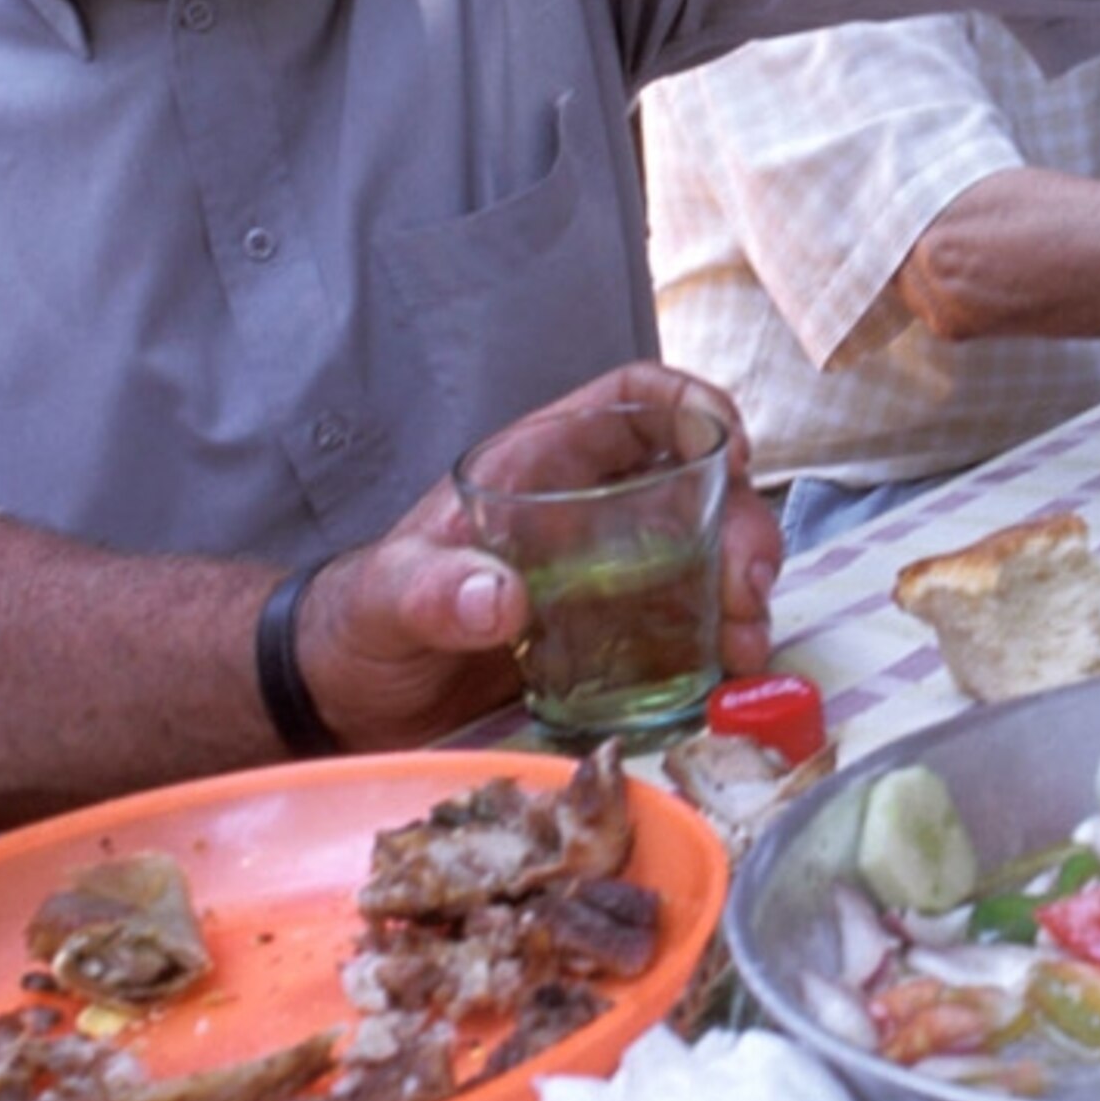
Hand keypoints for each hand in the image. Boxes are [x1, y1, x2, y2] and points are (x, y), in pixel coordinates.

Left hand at [300, 364, 782, 745]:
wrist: (349, 700)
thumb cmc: (361, 624)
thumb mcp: (387, 600)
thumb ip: (432, 592)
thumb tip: (501, 599)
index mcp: (539, 468)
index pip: (632, 401)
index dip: (691, 406)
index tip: (733, 451)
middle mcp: (586, 511)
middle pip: (693, 483)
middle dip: (741, 522)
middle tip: (750, 587)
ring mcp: (607, 574)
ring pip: (705, 550)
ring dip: (745, 586)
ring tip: (749, 642)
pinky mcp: (614, 637)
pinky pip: (690, 619)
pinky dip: (723, 638)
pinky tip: (730, 672)